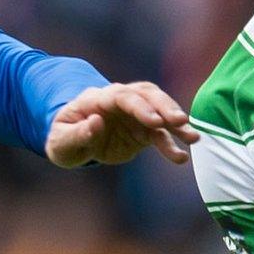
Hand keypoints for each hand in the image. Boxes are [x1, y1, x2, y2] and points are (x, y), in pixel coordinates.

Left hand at [44, 82, 202, 167]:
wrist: (72, 141)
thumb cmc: (63, 139)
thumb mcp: (60, 142)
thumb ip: (76, 134)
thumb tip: (95, 122)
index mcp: (98, 99)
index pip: (122, 96)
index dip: (140, 107)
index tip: (155, 122)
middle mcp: (120, 101)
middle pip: (147, 96)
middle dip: (165, 107)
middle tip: (180, 121)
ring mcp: (134, 114)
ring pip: (160, 111)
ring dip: (176, 123)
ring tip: (193, 137)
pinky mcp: (142, 131)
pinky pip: (160, 135)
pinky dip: (171, 145)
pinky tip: (181, 158)